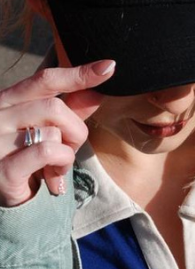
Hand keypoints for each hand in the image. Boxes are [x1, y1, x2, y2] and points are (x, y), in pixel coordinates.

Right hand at [0, 61, 113, 206]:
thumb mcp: (50, 131)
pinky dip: (61, 163)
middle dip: (75, 130)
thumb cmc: (27, 160)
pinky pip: (47, 152)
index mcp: (7, 101)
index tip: (109, 67)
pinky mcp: (2, 169)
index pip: (44, 79)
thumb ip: (72, 111)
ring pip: (53, 131)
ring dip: (67, 152)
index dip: (78, 74)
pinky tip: (54, 178)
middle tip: (70, 149)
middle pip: (55, 107)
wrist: (5, 201)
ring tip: (57, 167)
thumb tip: (97, 91)